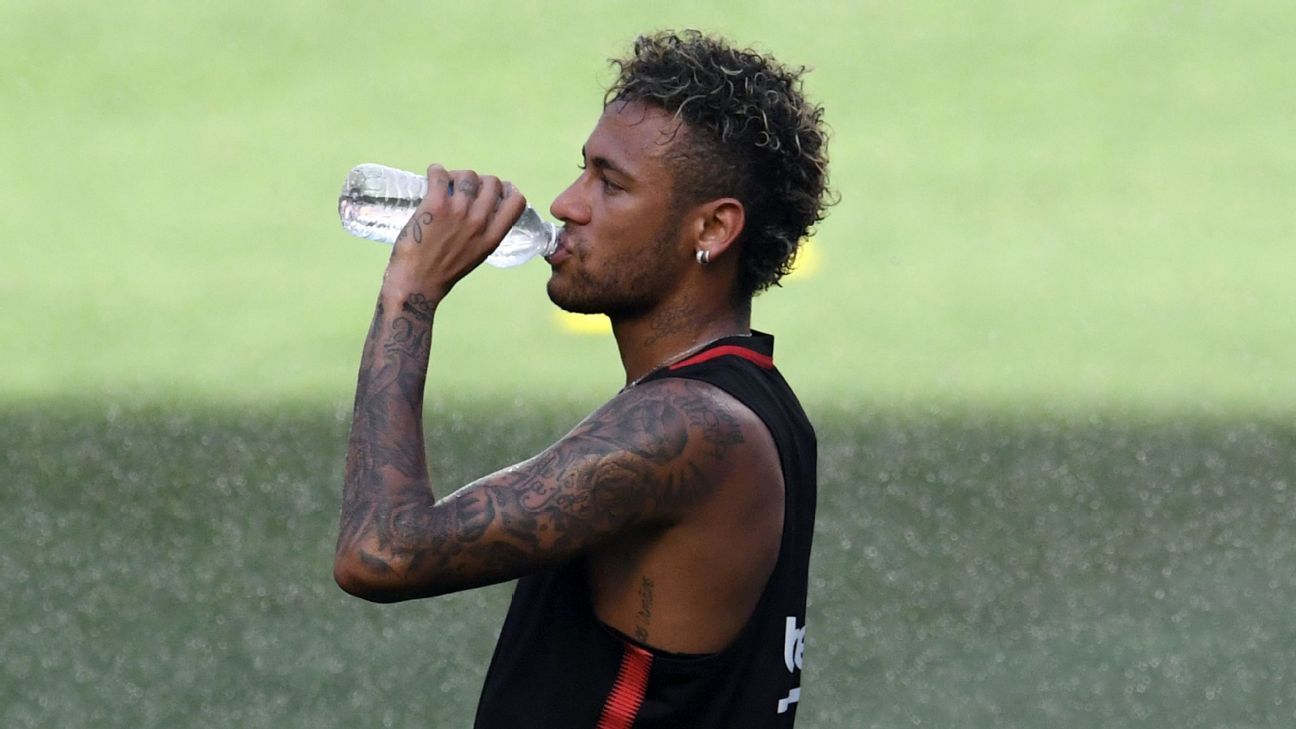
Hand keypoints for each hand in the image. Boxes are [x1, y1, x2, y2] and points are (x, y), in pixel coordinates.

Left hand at [380, 164, 526, 302]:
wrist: (417, 282)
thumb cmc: (444, 271)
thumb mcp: (477, 254)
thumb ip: (484, 231)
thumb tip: (482, 206)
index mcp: (493, 236)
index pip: (517, 202)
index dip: (507, 190)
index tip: (493, 191)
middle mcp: (480, 221)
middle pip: (492, 182)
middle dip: (479, 180)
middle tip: (464, 188)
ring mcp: (458, 211)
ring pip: (466, 175)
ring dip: (456, 176)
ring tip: (444, 185)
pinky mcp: (436, 205)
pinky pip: (440, 174)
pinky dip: (435, 171)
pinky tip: (432, 177)